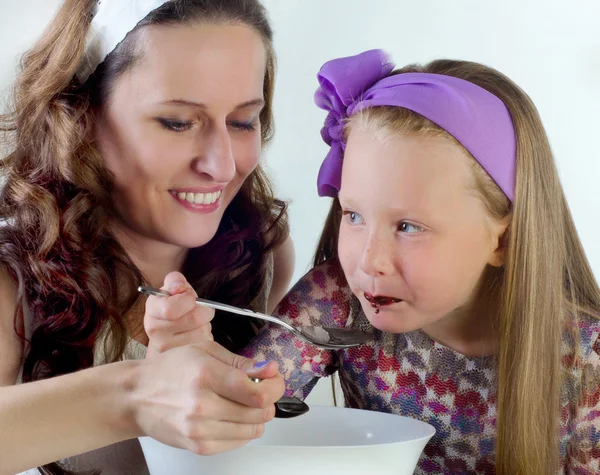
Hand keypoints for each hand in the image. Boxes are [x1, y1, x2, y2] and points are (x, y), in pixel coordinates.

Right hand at [134, 341, 283, 454]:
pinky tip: (232, 416)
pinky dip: (243, 430)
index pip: (256, 392)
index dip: (274, 387)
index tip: (275, 380)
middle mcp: (202, 405)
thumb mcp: (205, 351)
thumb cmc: (169, 370)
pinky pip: (238, 443)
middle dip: (268, 399)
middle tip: (261, 389)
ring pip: (253, 429)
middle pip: (259, 412)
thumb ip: (241, 362)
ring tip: (244, 402)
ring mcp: (200, 429)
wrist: (137, 396)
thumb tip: (270, 369)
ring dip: (257, 415)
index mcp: (206, 375)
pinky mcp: (198, 446)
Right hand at [144, 272, 213, 356]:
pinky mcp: (180, 359)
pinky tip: (196, 335)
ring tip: (196, 324)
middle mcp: (154, 329)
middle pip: (193, 319)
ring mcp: (166, 347)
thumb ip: (175, 281)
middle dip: (204, 311)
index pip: (171, 308)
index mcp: (152, 308)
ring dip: (206, 325)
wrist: (169, 332)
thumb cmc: (176, 306)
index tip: (191, 298)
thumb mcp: (175, 288)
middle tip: (200, 310)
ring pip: (202, 331)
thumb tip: (179, 287)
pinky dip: (206, 337)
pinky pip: (205, 344)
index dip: (189, 300)